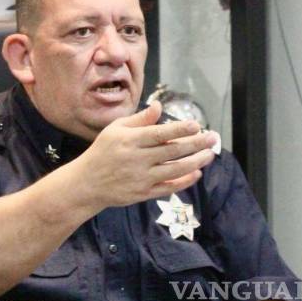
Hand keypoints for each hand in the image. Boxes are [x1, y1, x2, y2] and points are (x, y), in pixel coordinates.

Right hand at [74, 101, 216, 208]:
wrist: (87, 183)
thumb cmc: (103, 151)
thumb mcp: (115, 130)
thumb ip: (139, 120)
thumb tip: (159, 107)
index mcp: (130, 141)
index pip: (159, 134)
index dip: (179, 130)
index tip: (197, 125)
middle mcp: (137, 159)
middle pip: (172, 151)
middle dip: (196, 144)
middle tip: (213, 138)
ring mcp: (141, 178)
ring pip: (174, 170)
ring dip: (195, 162)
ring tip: (209, 154)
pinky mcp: (143, 193)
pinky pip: (168, 187)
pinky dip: (184, 181)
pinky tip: (197, 173)